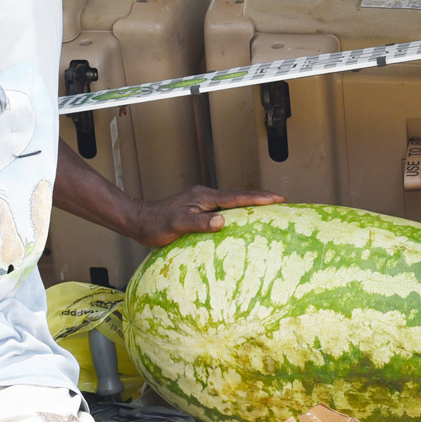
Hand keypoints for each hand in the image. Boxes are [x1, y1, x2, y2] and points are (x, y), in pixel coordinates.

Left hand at [131, 186, 283, 247]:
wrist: (139, 221)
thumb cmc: (156, 225)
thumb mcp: (177, 225)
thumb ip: (199, 223)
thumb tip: (222, 221)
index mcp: (203, 197)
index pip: (236, 197)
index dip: (257, 199)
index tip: (277, 199)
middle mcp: (204, 196)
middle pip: (238, 196)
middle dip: (259, 197)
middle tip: (281, 200)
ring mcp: (201, 202)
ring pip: (231, 201)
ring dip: (250, 203)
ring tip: (268, 208)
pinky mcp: (198, 209)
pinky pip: (224, 208)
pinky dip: (237, 211)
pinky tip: (242, 219)